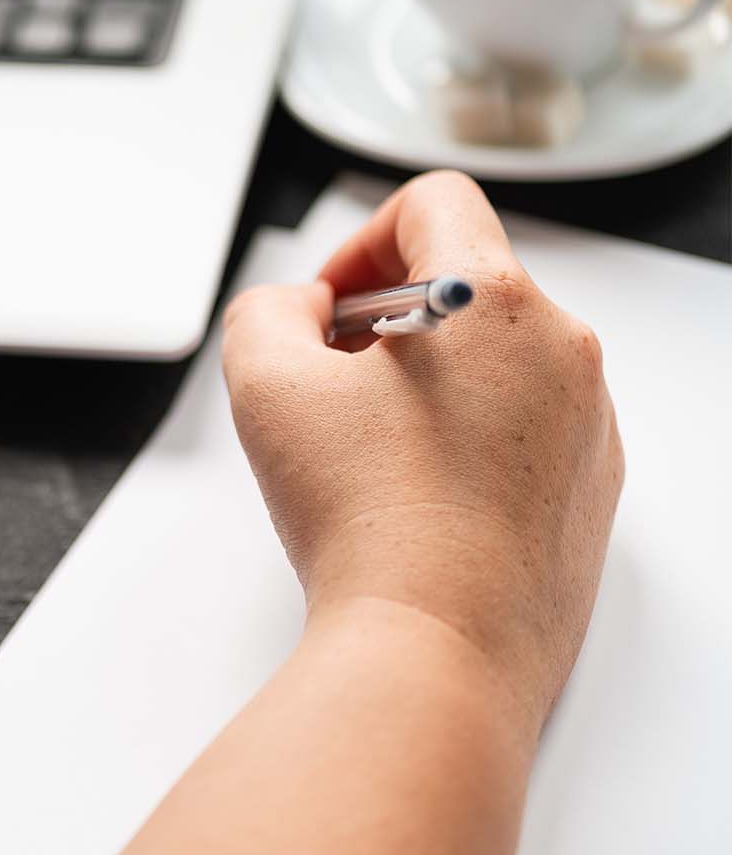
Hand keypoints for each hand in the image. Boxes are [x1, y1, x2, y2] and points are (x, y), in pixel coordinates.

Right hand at [221, 170, 622, 729]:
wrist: (435, 651)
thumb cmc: (366, 521)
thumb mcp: (263, 380)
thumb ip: (267, 307)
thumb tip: (303, 310)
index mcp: (497, 302)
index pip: (435, 203)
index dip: (361, 238)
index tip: (330, 304)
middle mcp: (564, 351)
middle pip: (466, 283)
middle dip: (385, 317)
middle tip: (328, 382)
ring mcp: (590, 425)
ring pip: (496, 358)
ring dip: (425, 379)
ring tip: (366, 451)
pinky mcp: (591, 490)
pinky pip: (524, 426)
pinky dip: (466, 439)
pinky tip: (413, 496)